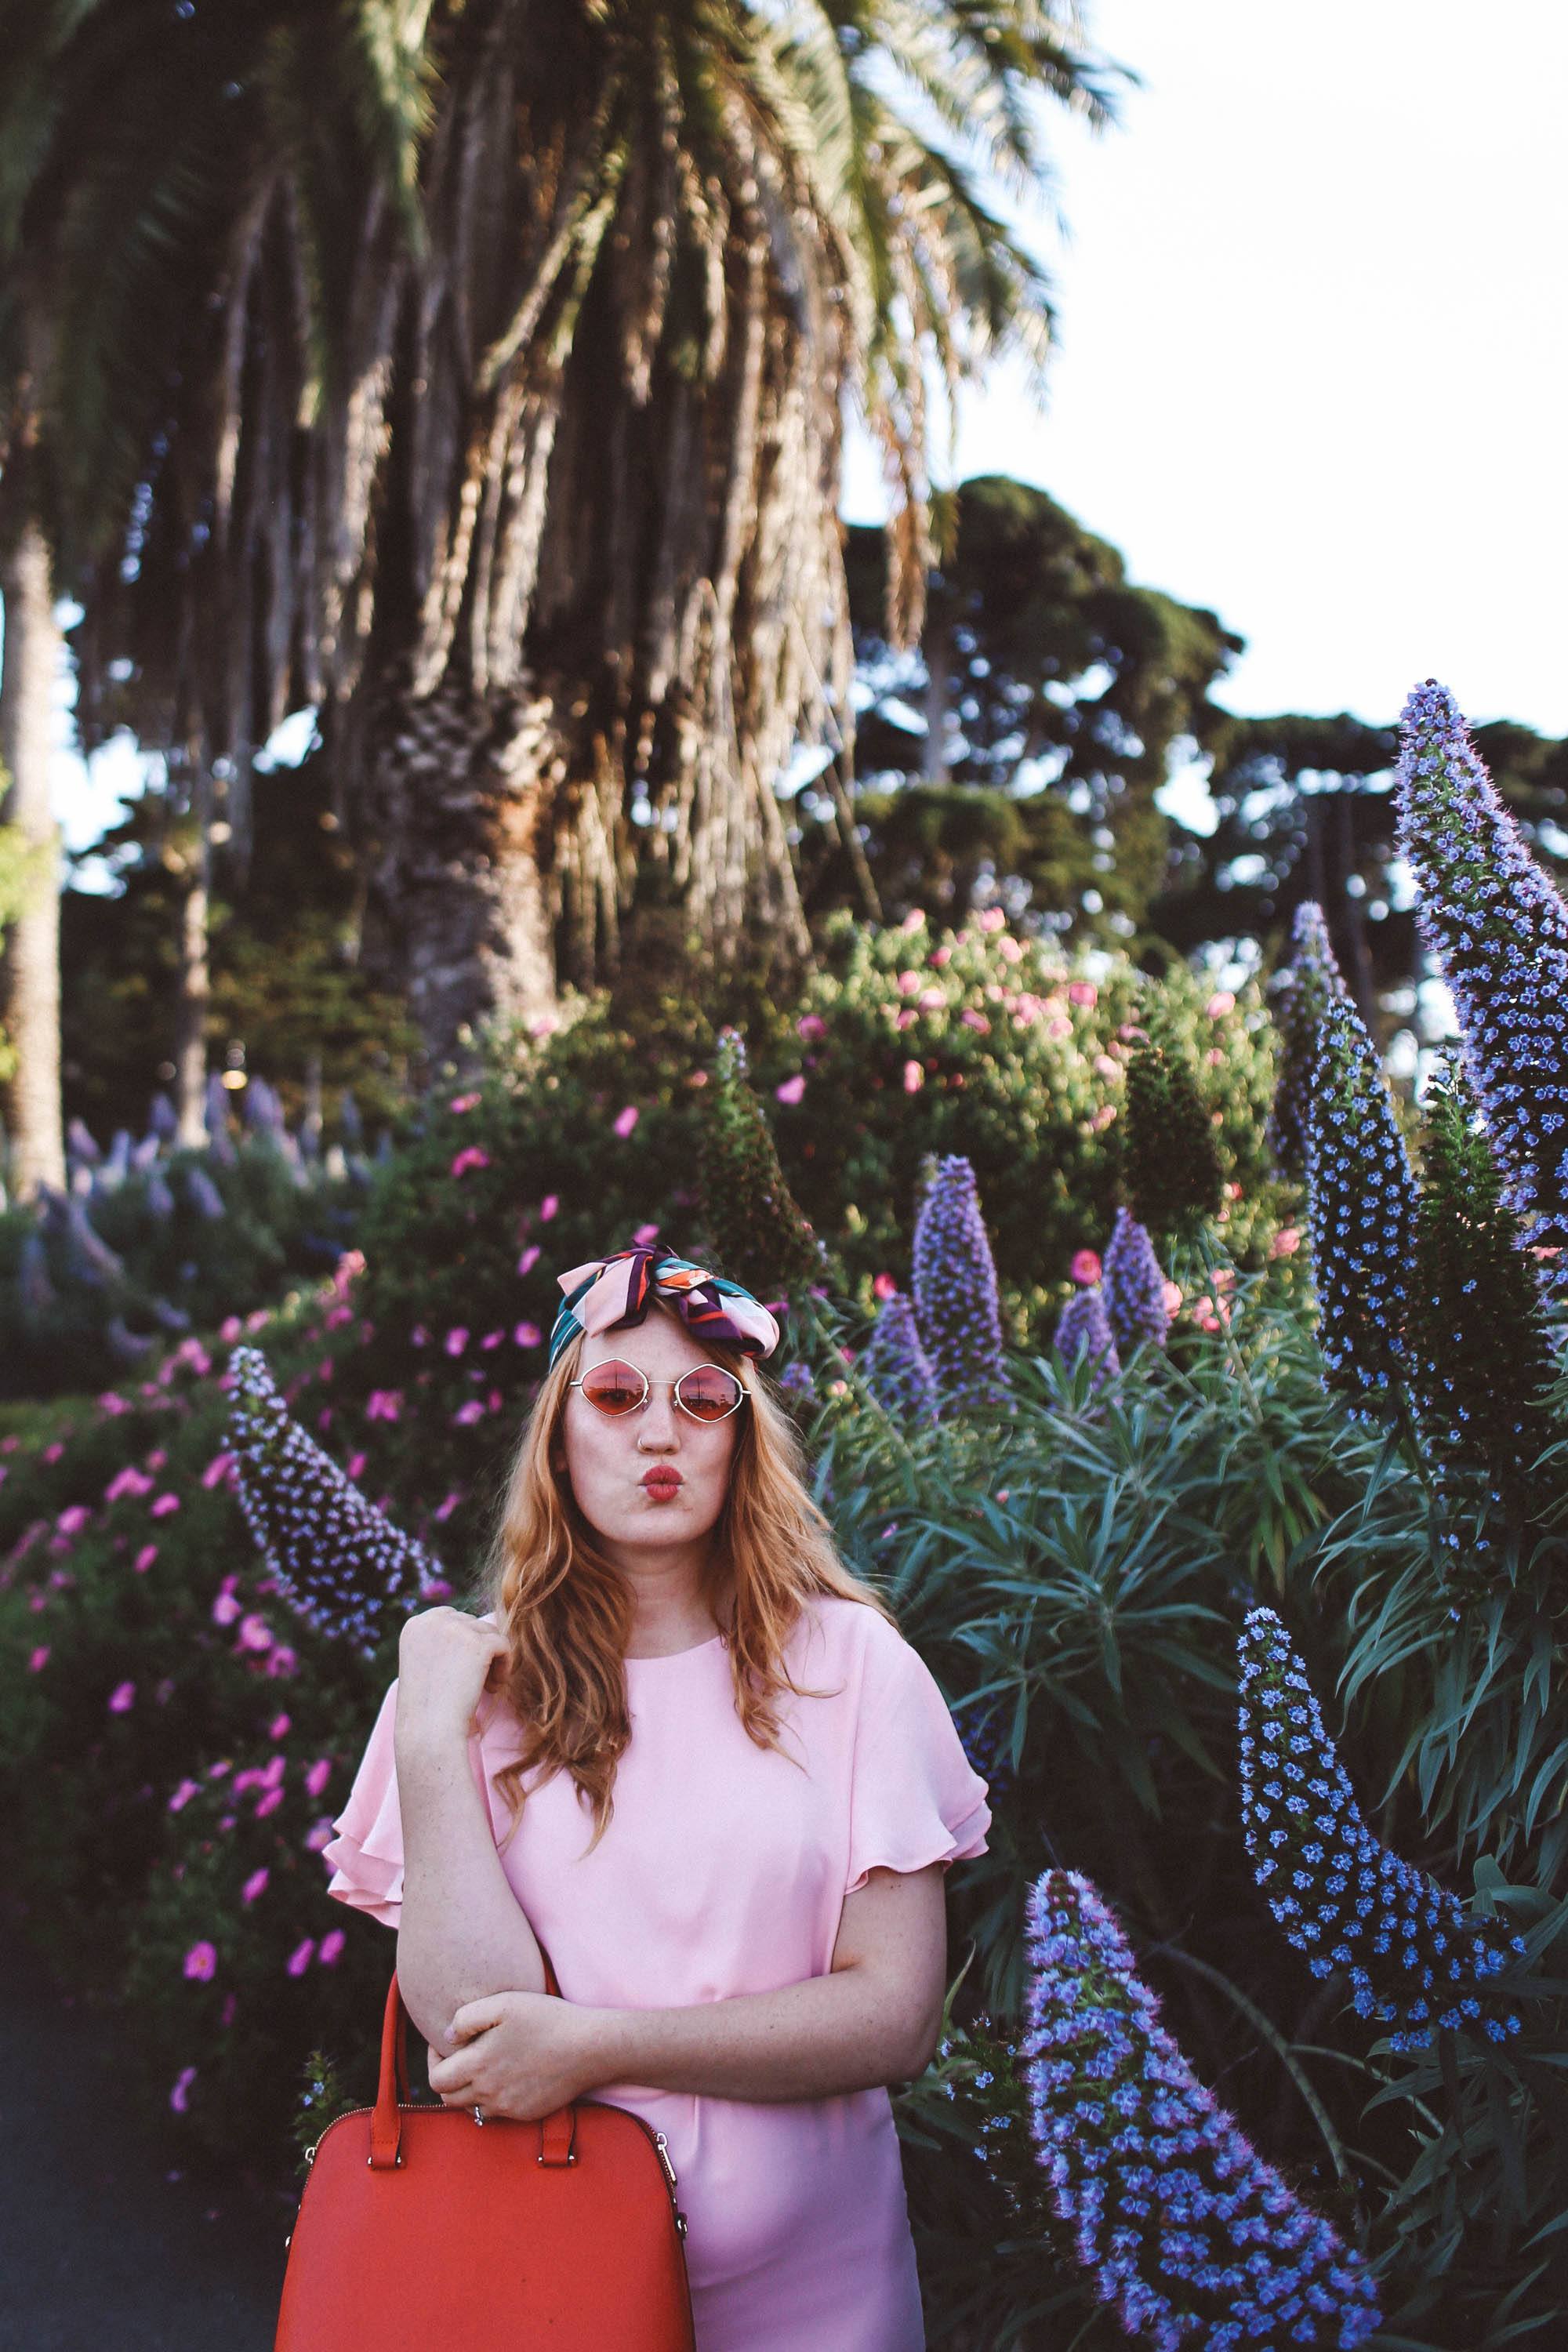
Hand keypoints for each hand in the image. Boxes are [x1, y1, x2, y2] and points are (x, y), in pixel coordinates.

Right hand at [395, 1606, 509, 1747]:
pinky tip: (494, 1686)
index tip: (461, 1671)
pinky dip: (505, 1664)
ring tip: (486, 1686)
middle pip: (471, 1623)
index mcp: (415, 1625)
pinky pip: (503, 1644)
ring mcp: (455, 1629)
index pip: (450, 1618)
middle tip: (475, 1681)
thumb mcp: (425, 1664)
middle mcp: (432, 1621)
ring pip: (489, 1633)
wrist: (429, 1731)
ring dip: (492, 1658)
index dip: (462, 1644)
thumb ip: (442, 1642)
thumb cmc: (428, 1707)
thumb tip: (477, 1626)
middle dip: (477, 1651)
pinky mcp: (478, 1643)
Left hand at [426, 1990, 609, 2121]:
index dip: (432, 2062)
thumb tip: (447, 2037)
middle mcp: (489, 2093)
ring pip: (472, 2109)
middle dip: (447, 2079)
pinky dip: (494, 2098)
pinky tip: (508, 2075)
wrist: (590, 2047)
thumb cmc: (547, 2019)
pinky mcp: (526, 2114)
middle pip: (448, 2100)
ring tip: (483, 2067)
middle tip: (460, 2058)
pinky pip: (498, 2112)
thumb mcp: (504, 2003)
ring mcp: (508, 2107)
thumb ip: (467, 2018)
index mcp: (478, 2066)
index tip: (445, 2046)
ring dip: (469, 2091)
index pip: (436, 2080)